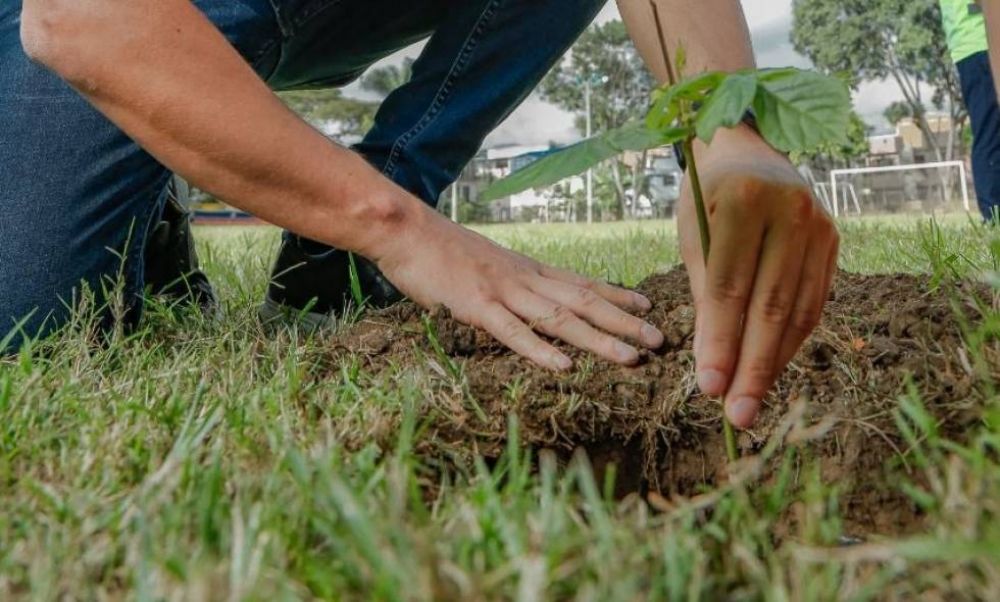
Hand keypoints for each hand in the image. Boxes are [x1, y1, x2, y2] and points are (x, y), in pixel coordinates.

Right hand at [372, 204, 664, 370]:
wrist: (405, 230)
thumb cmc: (441, 250)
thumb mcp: (487, 262)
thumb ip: (512, 281)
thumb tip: (530, 296)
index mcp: (528, 270)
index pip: (582, 283)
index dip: (618, 295)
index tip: (649, 307)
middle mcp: (525, 279)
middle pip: (584, 301)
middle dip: (624, 321)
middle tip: (660, 340)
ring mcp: (502, 292)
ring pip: (559, 317)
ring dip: (598, 338)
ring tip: (631, 357)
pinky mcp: (476, 306)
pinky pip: (512, 332)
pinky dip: (540, 349)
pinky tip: (564, 365)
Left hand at [679, 127, 838, 428]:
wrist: (746, 152)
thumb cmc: (706, 199)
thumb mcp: (693, 237)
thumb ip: (706, 296)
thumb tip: (713, 367)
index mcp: (746, 203)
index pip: (731, 288)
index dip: (720, 342)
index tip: (709, 388)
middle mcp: (792, 212)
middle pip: (770, 306)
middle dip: (752, 366)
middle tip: (737, 414)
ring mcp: (820, 226)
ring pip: (798, 311)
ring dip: (774, 362)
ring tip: (752, 402)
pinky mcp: (834, 241)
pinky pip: (814, 302)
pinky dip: (792, 340)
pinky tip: (772, 367)